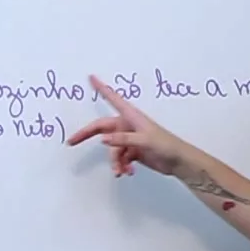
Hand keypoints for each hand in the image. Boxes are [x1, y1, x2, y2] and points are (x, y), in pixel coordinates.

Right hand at [66, 75, 184, 176]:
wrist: (178, 161)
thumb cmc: (166, 145)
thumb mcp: (144, 140)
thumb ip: (123, 139)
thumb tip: (103, 139)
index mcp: (131, 117)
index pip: (113, 99)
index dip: (102, 88)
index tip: (91, 77)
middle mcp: (128, 126)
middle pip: (102, 128)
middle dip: (87, 135)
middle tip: (71, 142)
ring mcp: (129, 139)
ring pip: (111, 149)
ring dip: (114, 161)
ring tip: (121, 172)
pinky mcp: (132, 151)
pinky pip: (119, 159)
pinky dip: (122, 166)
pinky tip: (128, 173)